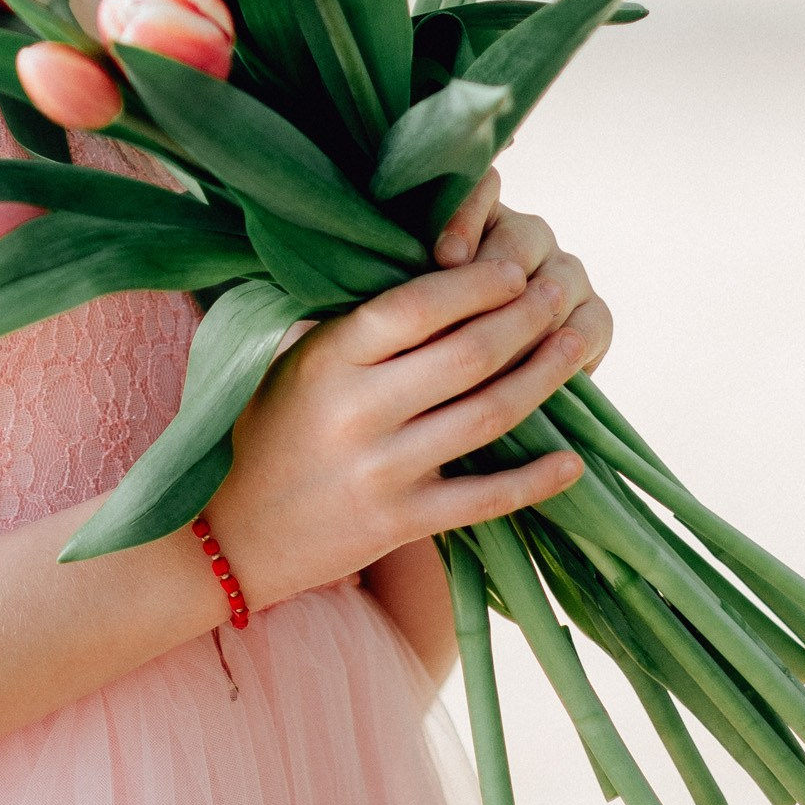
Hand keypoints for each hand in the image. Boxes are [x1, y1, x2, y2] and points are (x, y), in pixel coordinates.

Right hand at [201, 171, 601, 611]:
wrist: (226, 537)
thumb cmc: (264, 430)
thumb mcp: (292, 363)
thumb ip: (355, 327)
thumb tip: (432, 266)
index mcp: (325, 360)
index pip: (415, 306)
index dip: (474, 283)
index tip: (512, 267)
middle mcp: (354, 412)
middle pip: (467, 355)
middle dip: (526, 318)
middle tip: (559, 293)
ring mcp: (380, 472)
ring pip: (487, 416)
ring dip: (544, 378)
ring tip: (578, 346)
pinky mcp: (398, 525)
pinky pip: (483, 499)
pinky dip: (534, 480)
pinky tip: (571, 459)